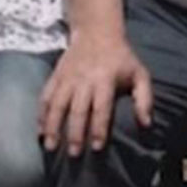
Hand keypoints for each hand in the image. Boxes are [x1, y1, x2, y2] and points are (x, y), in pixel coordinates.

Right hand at [40, 33, 152, 155]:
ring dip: (52, 126)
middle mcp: (84, 80)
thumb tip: (146, 124)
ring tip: (50, 146)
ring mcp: (67, 78)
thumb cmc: (121, 58)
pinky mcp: (55, 76)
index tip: (97, 146)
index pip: (102, 108)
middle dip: (75, 133)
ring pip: (56, 104)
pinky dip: (41, 114)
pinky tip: (40, 131)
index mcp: (106, 80)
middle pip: (78, 109)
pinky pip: (45, 96)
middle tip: (74, 154)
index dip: (99, 127)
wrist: (97, 31)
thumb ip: (144, 99)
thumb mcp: (139, 74)